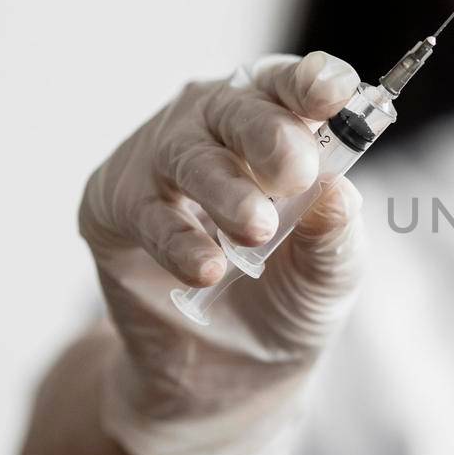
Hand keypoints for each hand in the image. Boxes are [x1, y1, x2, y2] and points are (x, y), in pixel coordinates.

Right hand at [78, 51, 367, 454]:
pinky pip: (144, 212)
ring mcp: (159, 161)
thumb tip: (340, 192)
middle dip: (269, 135)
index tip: (334, 93)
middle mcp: (213, 127)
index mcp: (277, 123)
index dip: (312, 82)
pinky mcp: (113, 204)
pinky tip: (208, 268)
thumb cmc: (289, 296)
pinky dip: (179, 240)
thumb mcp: (332, 272)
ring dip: (225, 192)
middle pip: (236, 109)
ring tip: (256, 231)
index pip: (292, 85)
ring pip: (188, 157)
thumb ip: (337, 232)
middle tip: (296, 172)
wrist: (233, 372)